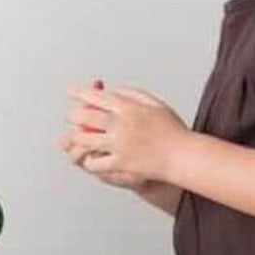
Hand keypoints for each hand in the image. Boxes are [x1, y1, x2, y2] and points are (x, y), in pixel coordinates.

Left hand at [61, 82, 189, 184]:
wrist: (183, 156)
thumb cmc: (172, 130)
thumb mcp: (154, 103)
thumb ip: (132, 94)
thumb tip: (112, 90)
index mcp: (129, 108)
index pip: (97, 97)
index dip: (80, 93)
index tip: (71, 91)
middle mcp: (122, 125)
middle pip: (86, 116)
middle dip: (74, 115)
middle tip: (72, 115)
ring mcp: (119, 145)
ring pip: (85, 140)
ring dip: (75, 137)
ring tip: (72, 137)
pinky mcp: (120, 163)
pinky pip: (95, 162)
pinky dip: (89, 159)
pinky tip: (89, 156)